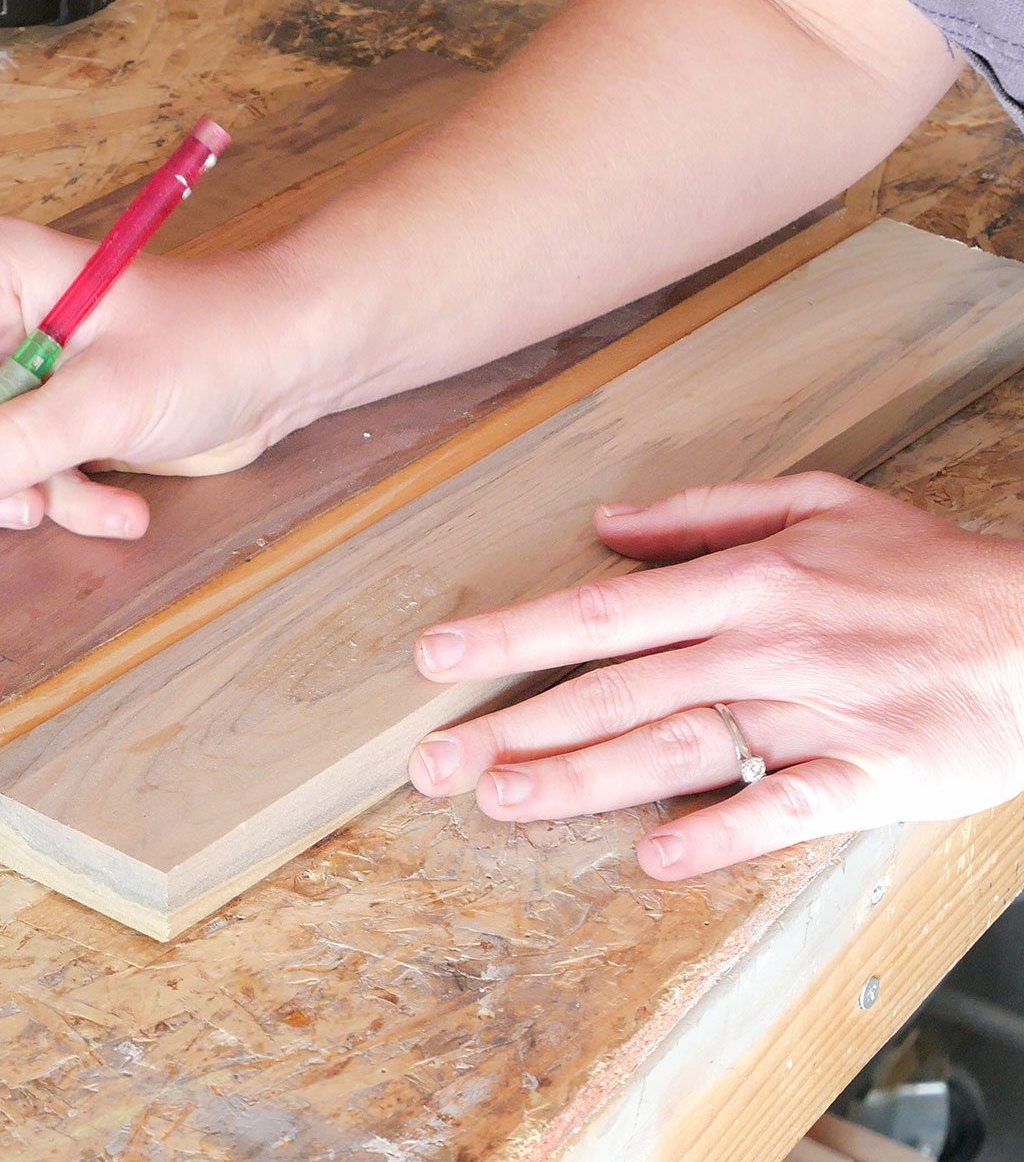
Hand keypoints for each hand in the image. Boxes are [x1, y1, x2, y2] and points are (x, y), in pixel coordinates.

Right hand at [0, 217, 330, 552]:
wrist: (288, 365)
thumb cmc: (214, 343)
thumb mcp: (111, 399)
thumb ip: (17, 445)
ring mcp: (16, 372)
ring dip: (10, 497)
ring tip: (63, 509)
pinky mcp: (48, 420)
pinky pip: (16, 474)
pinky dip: (62, 503)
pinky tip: (118, 514)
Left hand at [408, 472, 1023, 878]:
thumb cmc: (927, 568)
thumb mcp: (820, 502)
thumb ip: (704, 514)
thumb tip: (605, 523)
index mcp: (747, 582)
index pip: (603, 611)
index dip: (513, 636)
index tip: (436, 659)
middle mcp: (765, 646)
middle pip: (618, 690)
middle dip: (516, 727)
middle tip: (433, 765)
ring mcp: (816, 714)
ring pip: (681, 748)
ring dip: (585, 779)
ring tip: (503, 803)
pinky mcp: (871, 775)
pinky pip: (785, 808)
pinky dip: (722, 833)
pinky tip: (656, 859)